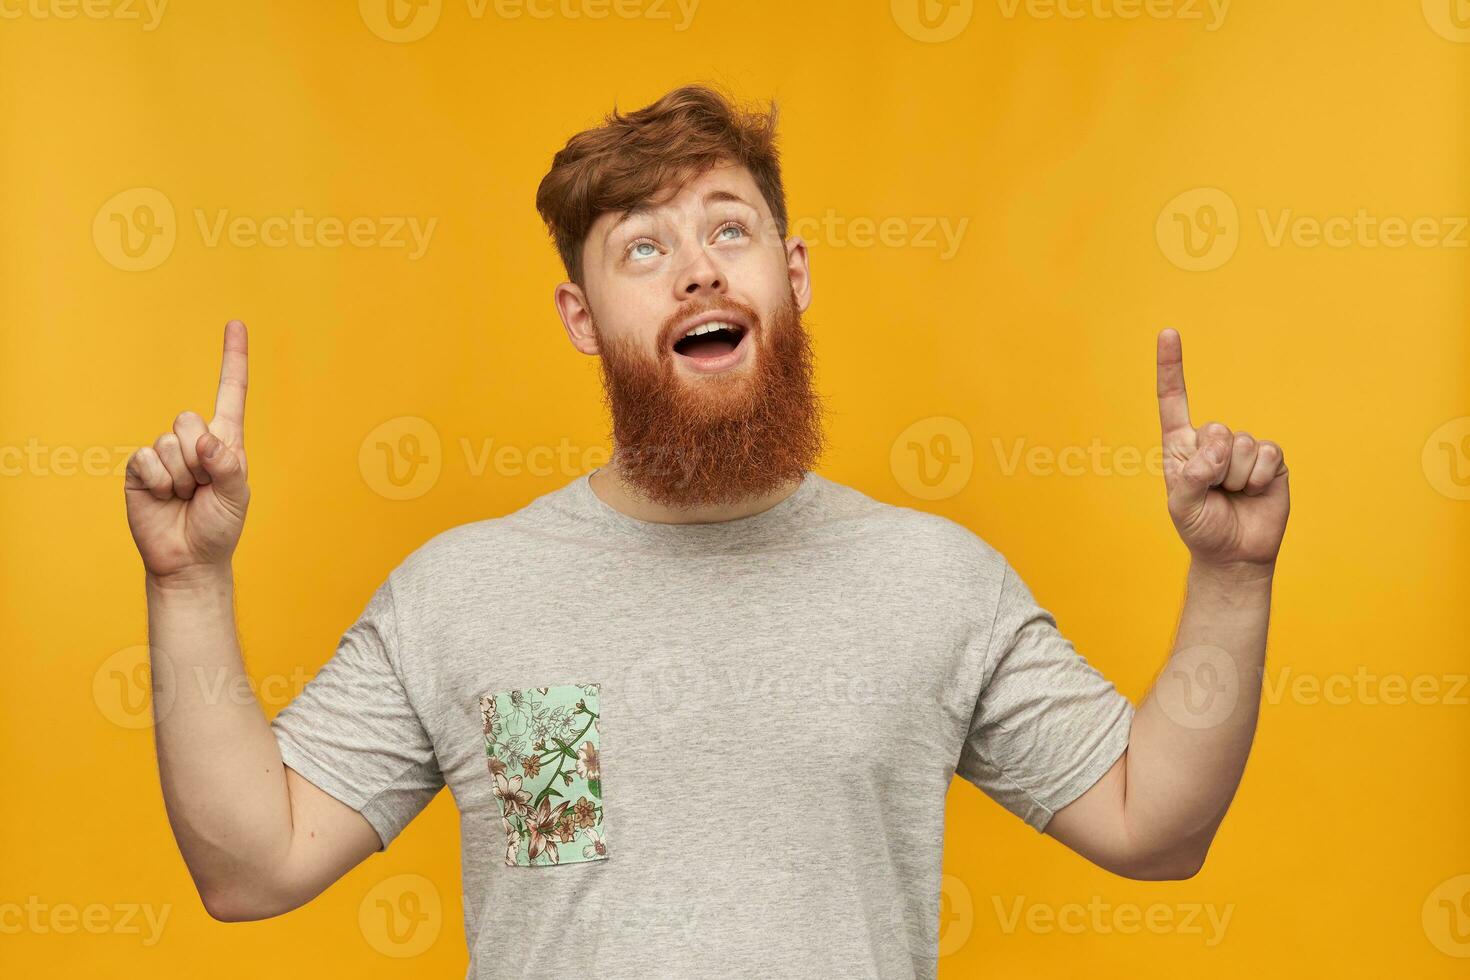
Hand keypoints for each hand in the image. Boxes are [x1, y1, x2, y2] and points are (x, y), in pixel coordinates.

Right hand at [124, 320, 250, 581]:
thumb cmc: (218, 527)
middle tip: (201, 487)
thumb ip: (227, 465)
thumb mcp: (236, 496)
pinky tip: (163, 498)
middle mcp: (195, 441)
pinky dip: (159, 482)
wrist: (189, 559)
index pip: (231, 392)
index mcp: (226, 441)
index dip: (232, 358)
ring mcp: (165, 453)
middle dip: (199, 457)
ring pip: (170, 441)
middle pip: (190, 419)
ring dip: (181, 476)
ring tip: (185, 497)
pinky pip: (147, 458)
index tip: (236, 323)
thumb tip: (207, 440)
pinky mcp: (140, 468)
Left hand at [1156, 328, 1288, 572]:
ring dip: (1237, 478)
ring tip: (1233, 495)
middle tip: (1215, 492)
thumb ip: (1190, 477)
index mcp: (1181, 445)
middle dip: (1216, 467)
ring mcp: (1242, 448)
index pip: (1173, 400)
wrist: (1236, 553)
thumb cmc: (1202, 527)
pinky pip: (1268, 456)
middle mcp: (1212, 440)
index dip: (1171, 367)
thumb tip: (1216, 450)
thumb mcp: (1182, 507)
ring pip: (1243, 446)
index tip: (1168, 333)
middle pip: (1218, 430)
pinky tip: (1254, 492)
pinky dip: (1260, 479)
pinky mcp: (1271, 459)